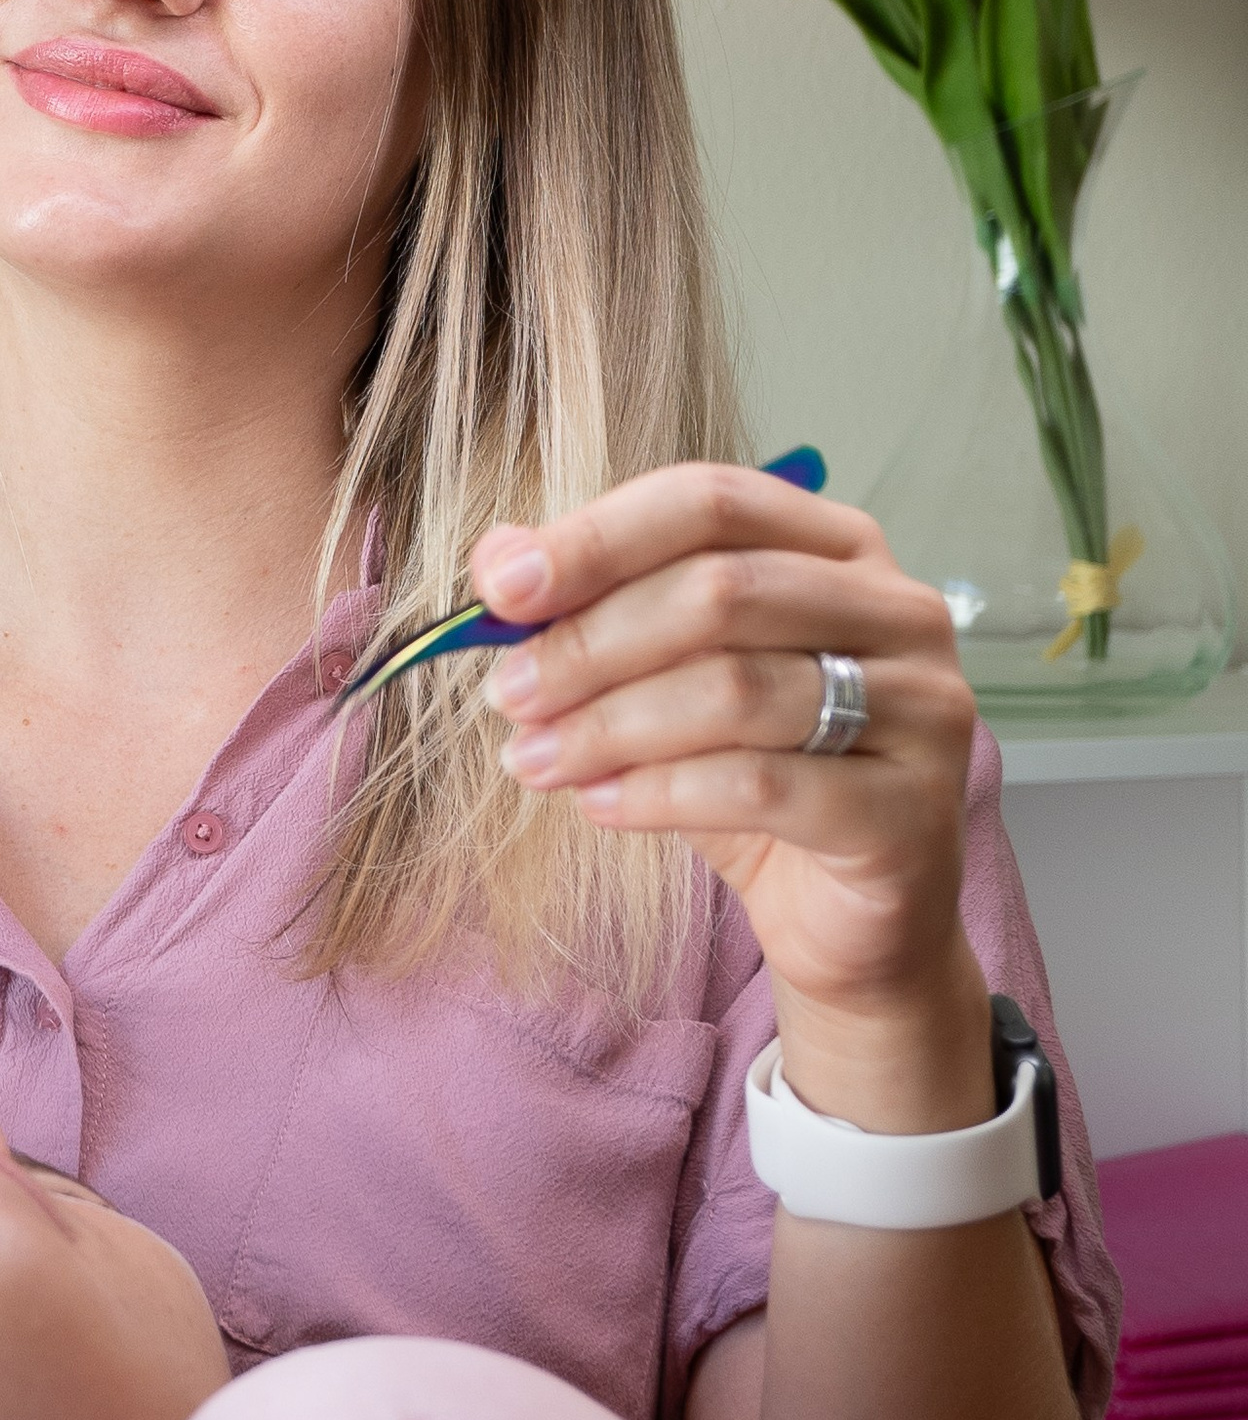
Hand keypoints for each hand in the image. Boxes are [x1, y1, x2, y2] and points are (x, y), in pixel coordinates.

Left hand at [470, 465, 988, 1129]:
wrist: (846, 917)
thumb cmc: (754, 776)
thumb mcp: (670, 679)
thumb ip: (597, 609)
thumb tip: (497, 559)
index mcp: (840, 546)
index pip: (710, 502)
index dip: (597, 538)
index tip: (501, 590)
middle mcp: (899, 611)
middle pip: (721, 591)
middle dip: (593, 642)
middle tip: (510, 694)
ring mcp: (922, 708)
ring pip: (735, 690)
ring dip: (610, 725)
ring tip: (535, 760)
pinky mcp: (909, 810)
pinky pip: (759, 787)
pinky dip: (657, 793)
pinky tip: (599, 805)